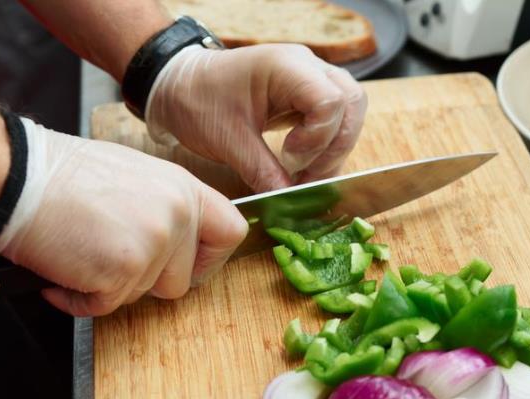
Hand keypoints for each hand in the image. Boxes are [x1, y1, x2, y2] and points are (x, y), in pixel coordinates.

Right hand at [0, 118, 247, 316]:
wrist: (18, 177)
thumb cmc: (64, 176)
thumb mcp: (136, 176)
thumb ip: (166, 207)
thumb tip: (180, 240)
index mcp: (184, 189)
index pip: (231, 233)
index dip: (211, 259)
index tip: (188, 266)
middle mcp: (178, 215)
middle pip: (182, 280)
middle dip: (145, 279)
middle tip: (110, 256)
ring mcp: (154, 243)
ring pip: (143, 295)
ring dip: (109, 287)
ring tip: (81, 252)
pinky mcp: (124, 269)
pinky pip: (107, 306)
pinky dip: (80, 299)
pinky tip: (63, 271)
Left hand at [145, 44, 366, 191]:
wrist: (178, 86)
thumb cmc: (197, 101)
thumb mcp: (228, 141)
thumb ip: (263, 171)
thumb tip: (289, 201)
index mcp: (285, 67)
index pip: (331, 101)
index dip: (318, 138)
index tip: (290, 159)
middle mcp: (306, 66)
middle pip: (351, 103)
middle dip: (334, 146)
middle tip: (306, 176)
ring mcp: (309, 76)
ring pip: (350, 110)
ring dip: (334, 147)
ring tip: (306, 175)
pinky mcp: (306, 92)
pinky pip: (335, 117)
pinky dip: (326, 144)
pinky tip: (305, 166)